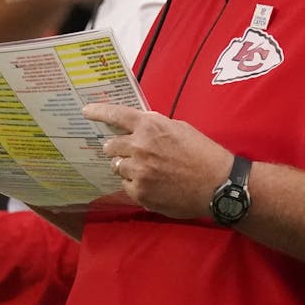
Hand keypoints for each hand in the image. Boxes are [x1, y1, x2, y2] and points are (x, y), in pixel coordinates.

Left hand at [88, 103, 231, 219]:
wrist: (218, 184)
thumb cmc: (203, 154)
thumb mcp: (180, 128)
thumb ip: (155, 127)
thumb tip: (138, 128)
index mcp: (150, 126)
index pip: (116, 115)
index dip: (98, 112)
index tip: (86, 111)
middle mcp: (140, 146)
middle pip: (111, 146)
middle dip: (116, 148)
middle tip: (127, 153)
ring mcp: (138, 171)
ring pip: (117, 167)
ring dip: (126, 167)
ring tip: (147, 171)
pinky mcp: (140, 193)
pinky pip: (126, 186)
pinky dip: (136, 185)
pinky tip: (154, 185)